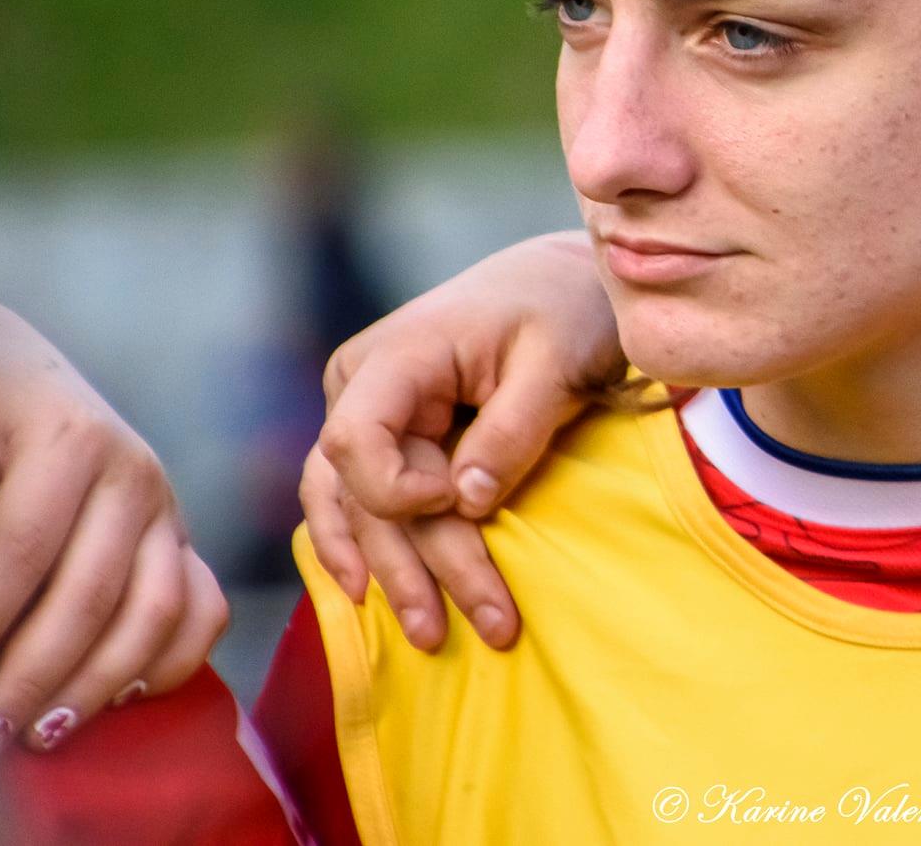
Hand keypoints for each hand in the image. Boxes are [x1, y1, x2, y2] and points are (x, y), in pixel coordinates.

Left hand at [0, 288, 227, 752]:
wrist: (4, 363)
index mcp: (73, 438)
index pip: (27, 546)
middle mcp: (135, 475)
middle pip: (96, 592)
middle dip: (41, 671)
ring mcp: (167, 510)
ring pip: (160, 611)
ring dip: (104, 681)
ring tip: (48, 731)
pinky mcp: (181, 539)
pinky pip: (206, 609)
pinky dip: (176, 660)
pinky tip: (125, 695)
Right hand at [304, 230, 620, 651]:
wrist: (562, 283)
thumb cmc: (564, 310)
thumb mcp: (557, 359)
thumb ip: (513, 427)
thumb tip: (468, 500)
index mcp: (396, 357)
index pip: (356, 441)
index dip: (397, 490)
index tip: (461, 504)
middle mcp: (361, 387)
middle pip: (366, 493)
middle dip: (418, 565)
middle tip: (478, 626)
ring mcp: (367, 414)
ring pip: (357, 509)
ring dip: (394, 575)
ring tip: (434, 636)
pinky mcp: (389, 439)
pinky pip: (363, 503)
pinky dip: (374, 551)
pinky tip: (380, 601)